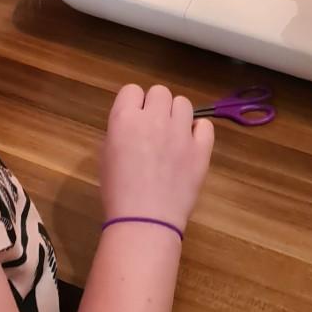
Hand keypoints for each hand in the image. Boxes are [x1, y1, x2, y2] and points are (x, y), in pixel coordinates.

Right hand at [100, 85, 213, 231]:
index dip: (133, 104)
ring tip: (173, 135)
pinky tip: (190, 144)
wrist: (145, 221)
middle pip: (160, 92)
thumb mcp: (106, 155)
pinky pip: (205, 126)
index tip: (134, 119)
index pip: (132, 90)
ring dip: (176, 115)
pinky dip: (199, 132)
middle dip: (156, 106)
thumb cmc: (117, 192)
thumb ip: (120, 131)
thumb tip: (133, 126)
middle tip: (153, 127)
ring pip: (183, 103)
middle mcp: (153, 118)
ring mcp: (180, 133)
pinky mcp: (201, 149)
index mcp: (124, 118)